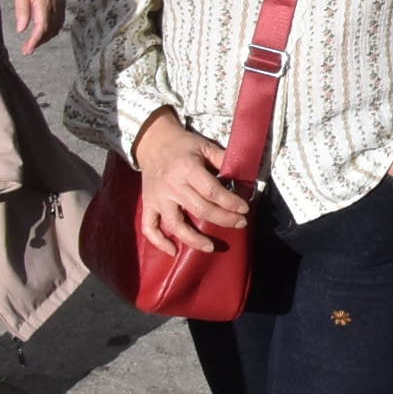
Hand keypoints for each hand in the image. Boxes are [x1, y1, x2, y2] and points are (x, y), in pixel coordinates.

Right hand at [131, 111, 248, 253]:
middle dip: (222, 219)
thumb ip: (222, 158)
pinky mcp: (148, 204)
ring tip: (210, 247)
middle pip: (199, 209)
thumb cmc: (183, 145)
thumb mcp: (204, 146)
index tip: (244, 209)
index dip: (230, 202)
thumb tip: (243, 172)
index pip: (212, 191)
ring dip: (193, 238)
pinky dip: (159, 242)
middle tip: (240, 224)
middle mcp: (172, 186)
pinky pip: (150, 227)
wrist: (152, 142)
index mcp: (187, 169)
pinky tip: (173, 251)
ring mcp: (158, 198)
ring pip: (175, 224)